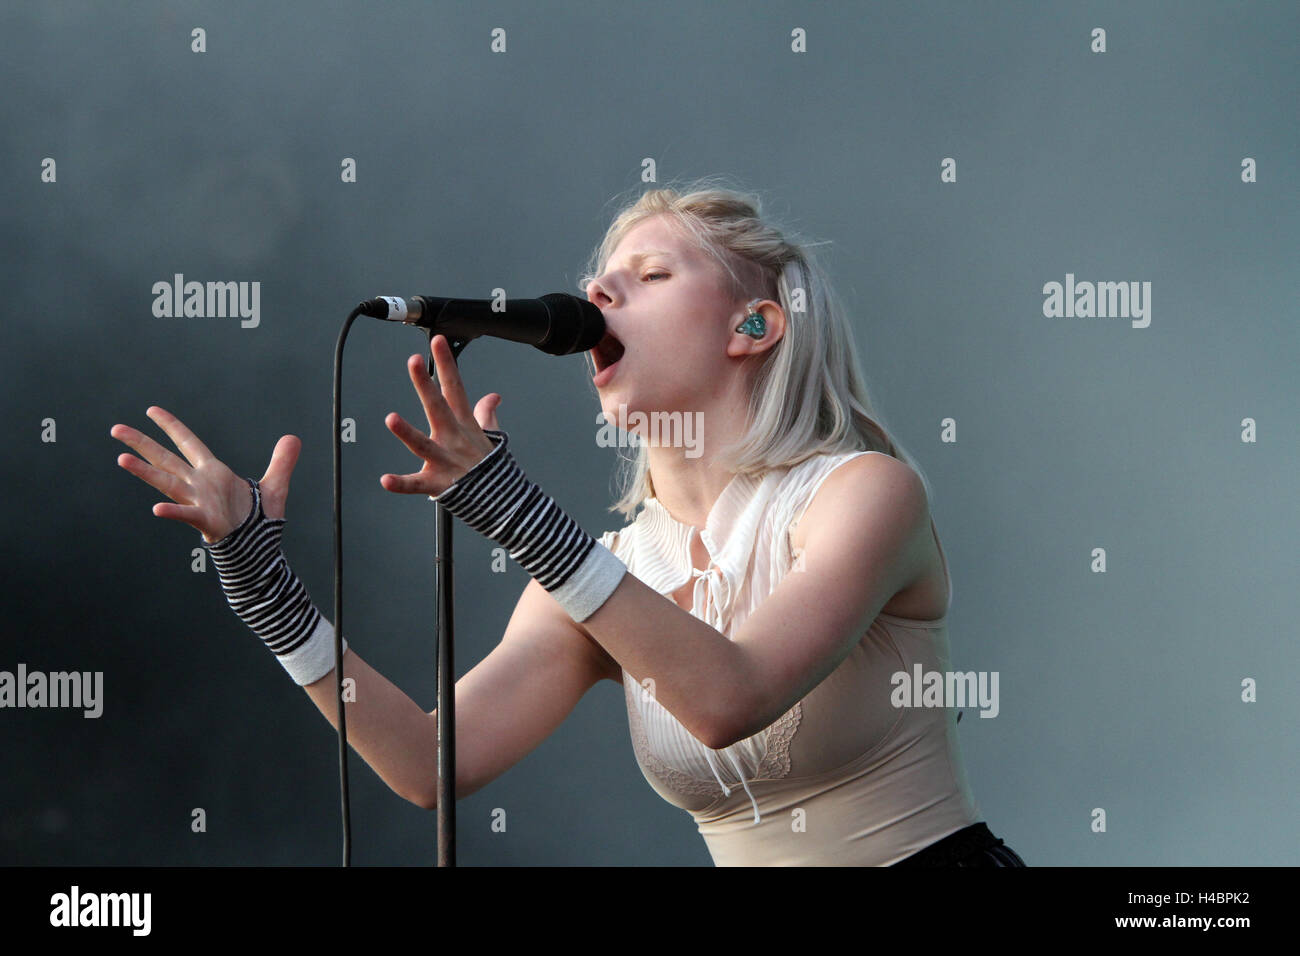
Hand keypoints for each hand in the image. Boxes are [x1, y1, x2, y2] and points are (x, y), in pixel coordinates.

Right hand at [111, 406, 301, 541]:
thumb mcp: (274, 486)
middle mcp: (200, 484)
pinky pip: (187, 515)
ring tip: (121, 459)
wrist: (258, 549)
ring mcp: (200, 502)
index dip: (171, 426)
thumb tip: (294, 437)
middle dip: (142, 443)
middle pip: (166, 459)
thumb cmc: (259, 520)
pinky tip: (157, 509)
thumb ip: (282, 461)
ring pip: (168, 482)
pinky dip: (174, 512)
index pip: (188, 442)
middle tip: (115, 429)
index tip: (151, 410)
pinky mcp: (207, 521)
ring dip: (145, 472)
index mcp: (213, 472)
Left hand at [381, 334, 503, 495]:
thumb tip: (493, 396)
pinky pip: (416, 484)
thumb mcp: (492, 437)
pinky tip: (385, 480)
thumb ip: (486, 414)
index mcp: (464, 425)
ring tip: (391, 418)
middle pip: (438, 407)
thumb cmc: (493, 469)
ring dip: (407, 432)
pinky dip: (400, 483)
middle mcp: (453, 439)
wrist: (505, 503)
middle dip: (425, 384)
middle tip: (414, 362)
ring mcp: (445, 461)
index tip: (437, 341)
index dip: (447, 364)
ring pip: (423, 444)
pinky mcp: (438, 484)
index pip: (455, 388)